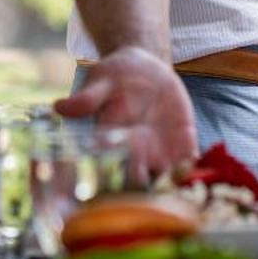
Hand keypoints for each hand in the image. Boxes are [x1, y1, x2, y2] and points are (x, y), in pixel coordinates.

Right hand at [53, 45, 197, 179]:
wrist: (146, 69)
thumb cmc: (116, 75)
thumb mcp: (102, 80)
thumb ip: (87, 98)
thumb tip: (59, 106)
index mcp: (111, 144)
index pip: (111, 167)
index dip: (116, 176)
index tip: (121, 181)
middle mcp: (134, 155)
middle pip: (138, 181)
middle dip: (145, 189)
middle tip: (151, 189)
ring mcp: (159, 153)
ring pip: (166, 178)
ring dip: (172, 185)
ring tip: (179, 186)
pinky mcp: (182, 145)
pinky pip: (189, 162)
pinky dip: (194, 169)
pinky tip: (197, 169)